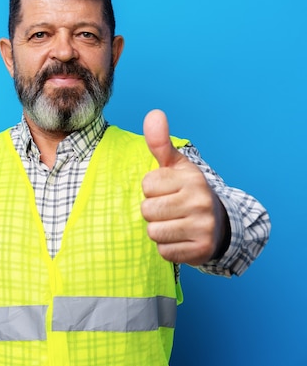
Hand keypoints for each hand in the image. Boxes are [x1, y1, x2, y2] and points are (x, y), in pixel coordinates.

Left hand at [141, 109, 228, 264]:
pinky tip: (181, 239)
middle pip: (147, 210)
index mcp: (192, 178)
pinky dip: (168, 248)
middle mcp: (200, 201)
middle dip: (153, 211)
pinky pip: (163, 251)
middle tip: (170, 210)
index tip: (168, 190)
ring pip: (153, 232)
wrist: (219, 225)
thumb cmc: (188, 191)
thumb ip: (160, 142)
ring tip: (175, 224)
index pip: (147, 184)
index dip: (152, 189)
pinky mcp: (200, 251)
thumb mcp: (176, 166)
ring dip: (159, 230)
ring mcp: (202, 227)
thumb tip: (153, 113)